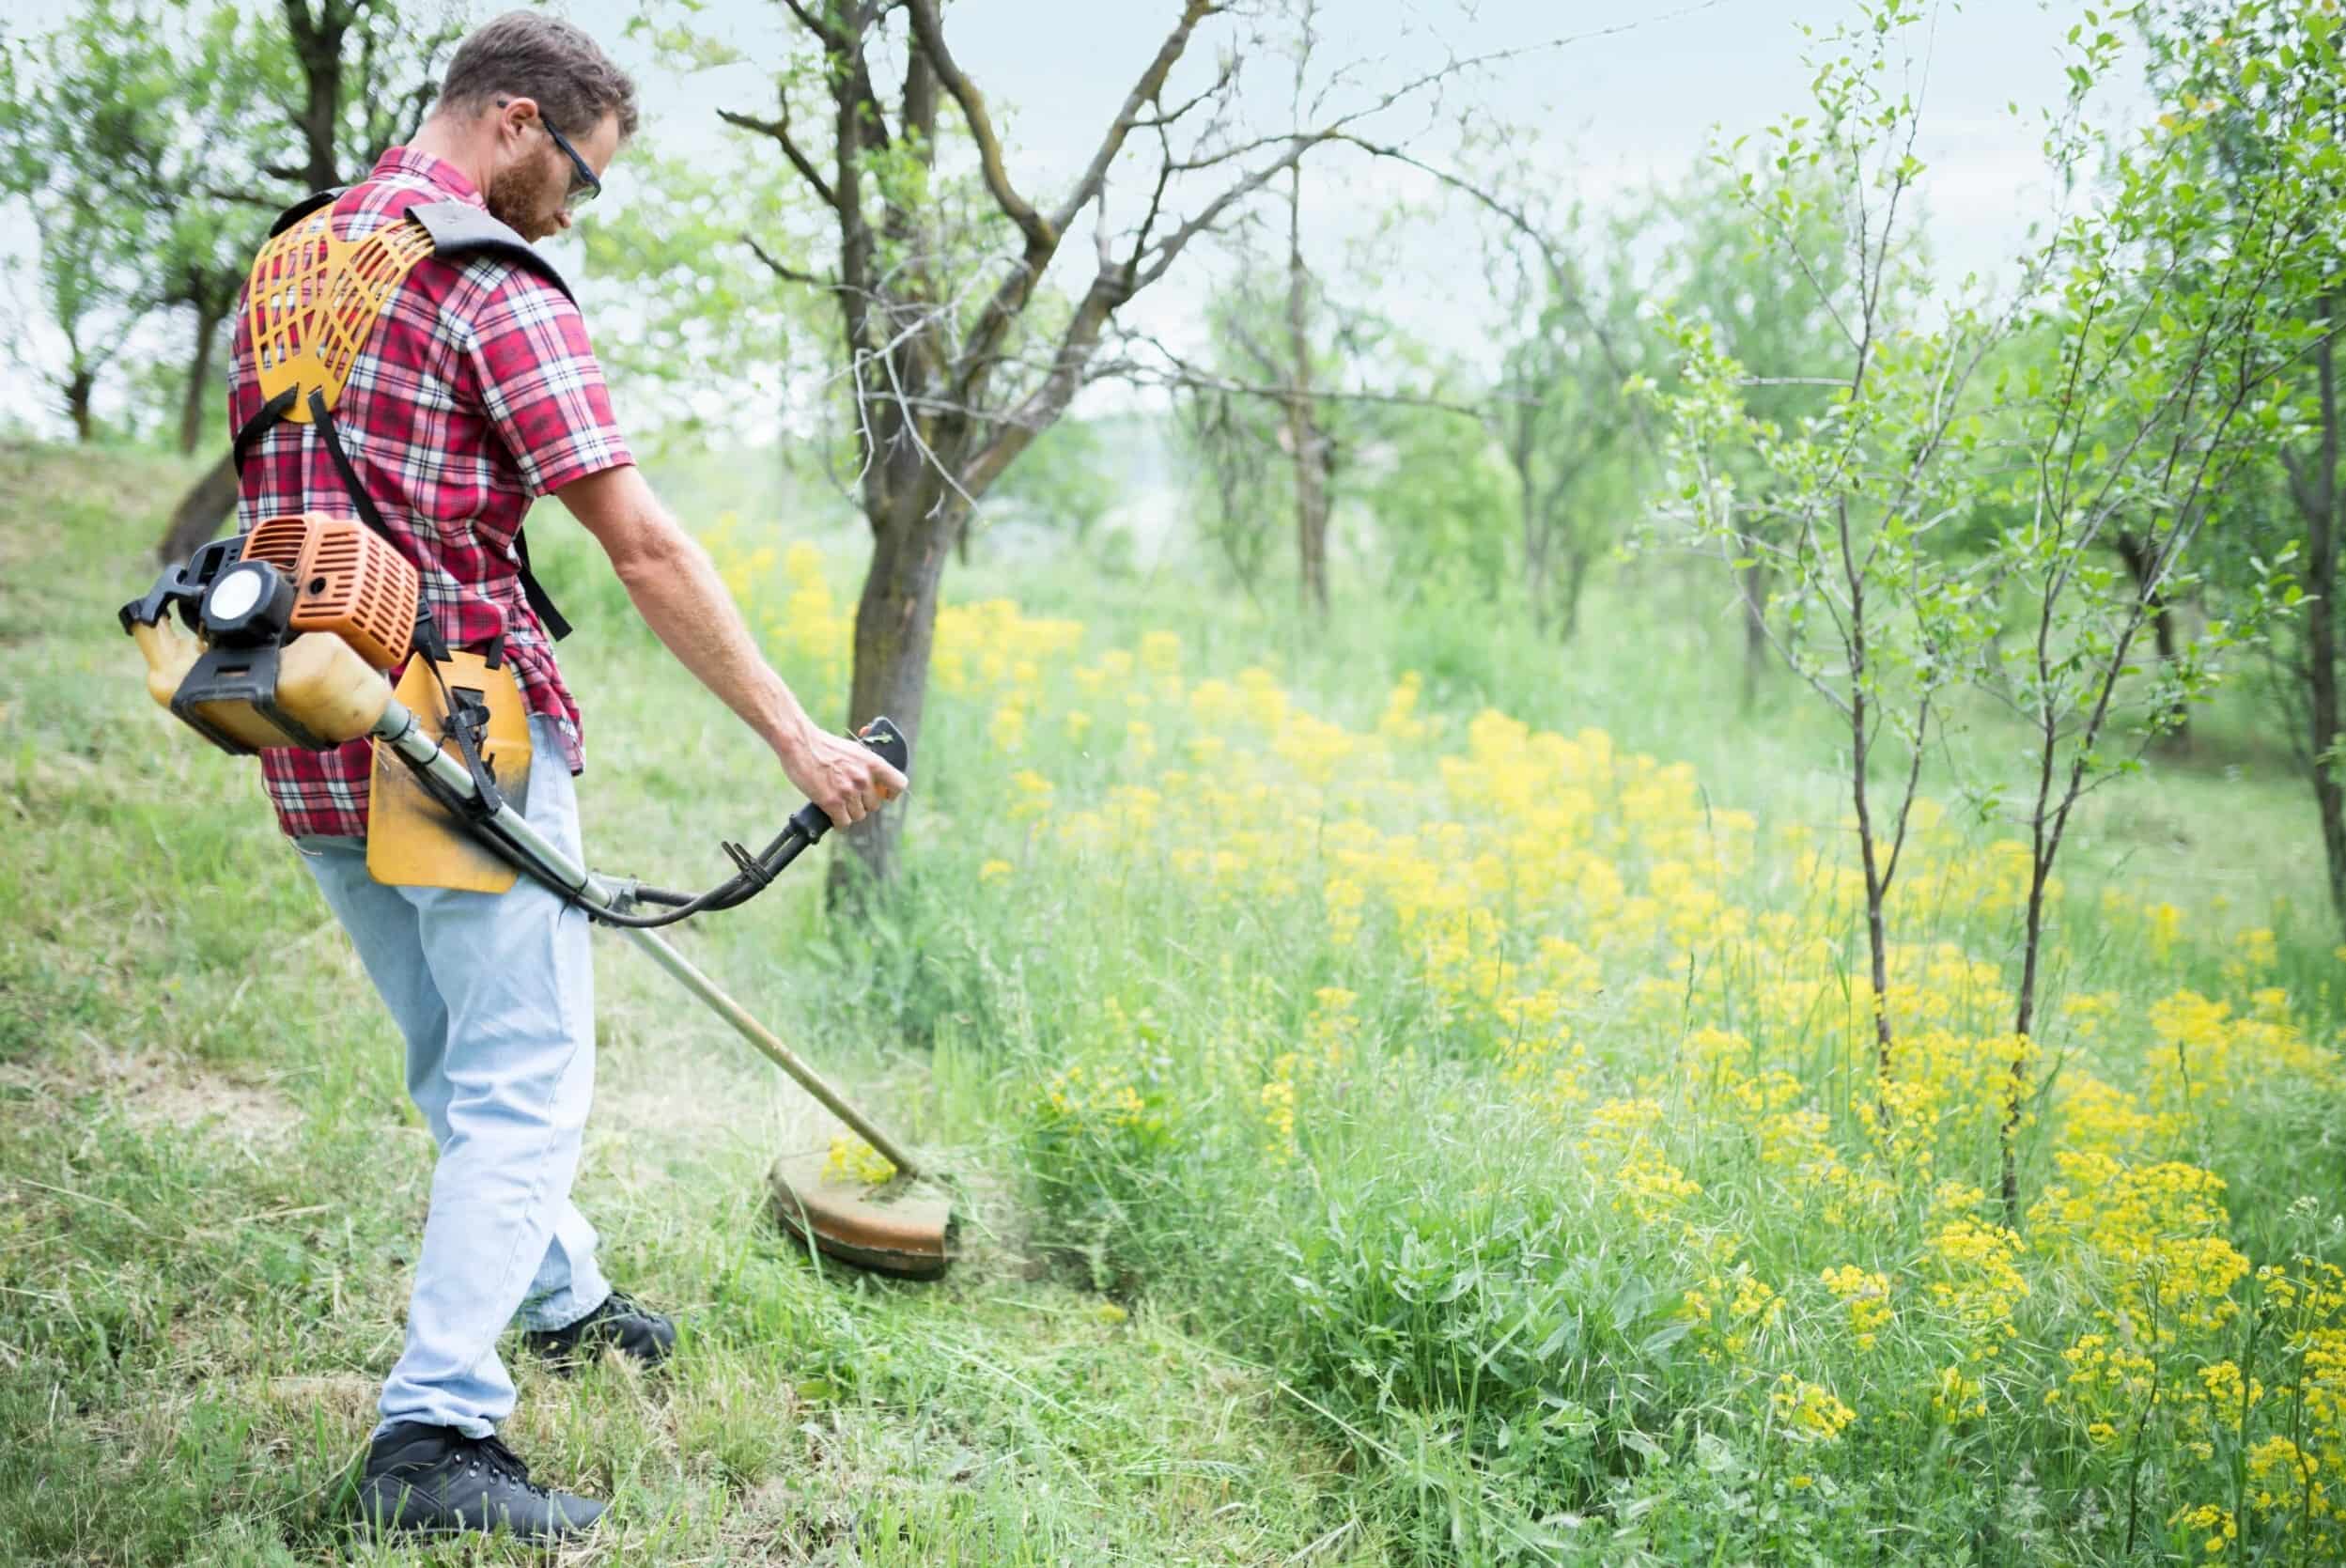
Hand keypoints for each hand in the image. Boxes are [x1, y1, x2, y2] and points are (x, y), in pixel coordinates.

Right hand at [781, 726, 908, 828]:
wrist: (800, 743)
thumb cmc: (824, 745)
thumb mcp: (853, 748)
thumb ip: (866, 763)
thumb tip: (874, 773)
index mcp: (873, 763)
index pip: (899, 784)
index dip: (892, 793)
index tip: (885, 795)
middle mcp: (864, 778)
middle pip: (874, 805)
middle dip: (863, 803)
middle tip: (849, 797)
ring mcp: (849, 791)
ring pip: (859, 815)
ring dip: (849, 813)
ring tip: (839, 804)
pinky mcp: (832, 802)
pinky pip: (843, 823)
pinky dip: (838, 823)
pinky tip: (832, 817)